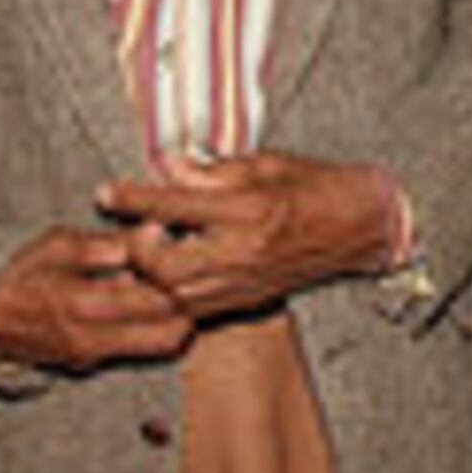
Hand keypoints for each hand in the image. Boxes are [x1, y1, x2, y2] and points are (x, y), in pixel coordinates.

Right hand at [0, 226, 192, 370]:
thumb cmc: (21, 273)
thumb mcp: (57, 245)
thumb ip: (108, 243)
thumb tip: (157, 230)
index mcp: (83, 303)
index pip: (156, 295)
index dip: (180, 274)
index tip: (187, 252)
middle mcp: (93, 338)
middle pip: (170, 326)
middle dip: (188, 299)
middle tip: (192, 272)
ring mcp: (94, 356)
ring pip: (163, 343)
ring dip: (177, 317)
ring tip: (173, 287)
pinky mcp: (93, 363)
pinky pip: (141, 350)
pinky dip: (156, 328)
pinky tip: (151, 303)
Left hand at [102, 154, 394, 322]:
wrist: (364, 226)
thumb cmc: (319, 187)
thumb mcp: (265, 165)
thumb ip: (210, 172)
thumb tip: (166, 167)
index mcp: (248, 209)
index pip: (174, 205)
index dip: (133, 198)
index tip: (107, 193)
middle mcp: (244, 251)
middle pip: (167, 267)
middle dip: (140, 251)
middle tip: (139, 230)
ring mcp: (246, 281)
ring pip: (177, 296)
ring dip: (154, 277)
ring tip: (152, 253)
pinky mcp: (250, 299)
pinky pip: (198, 307)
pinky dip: (176, 293)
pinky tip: (173, 275)